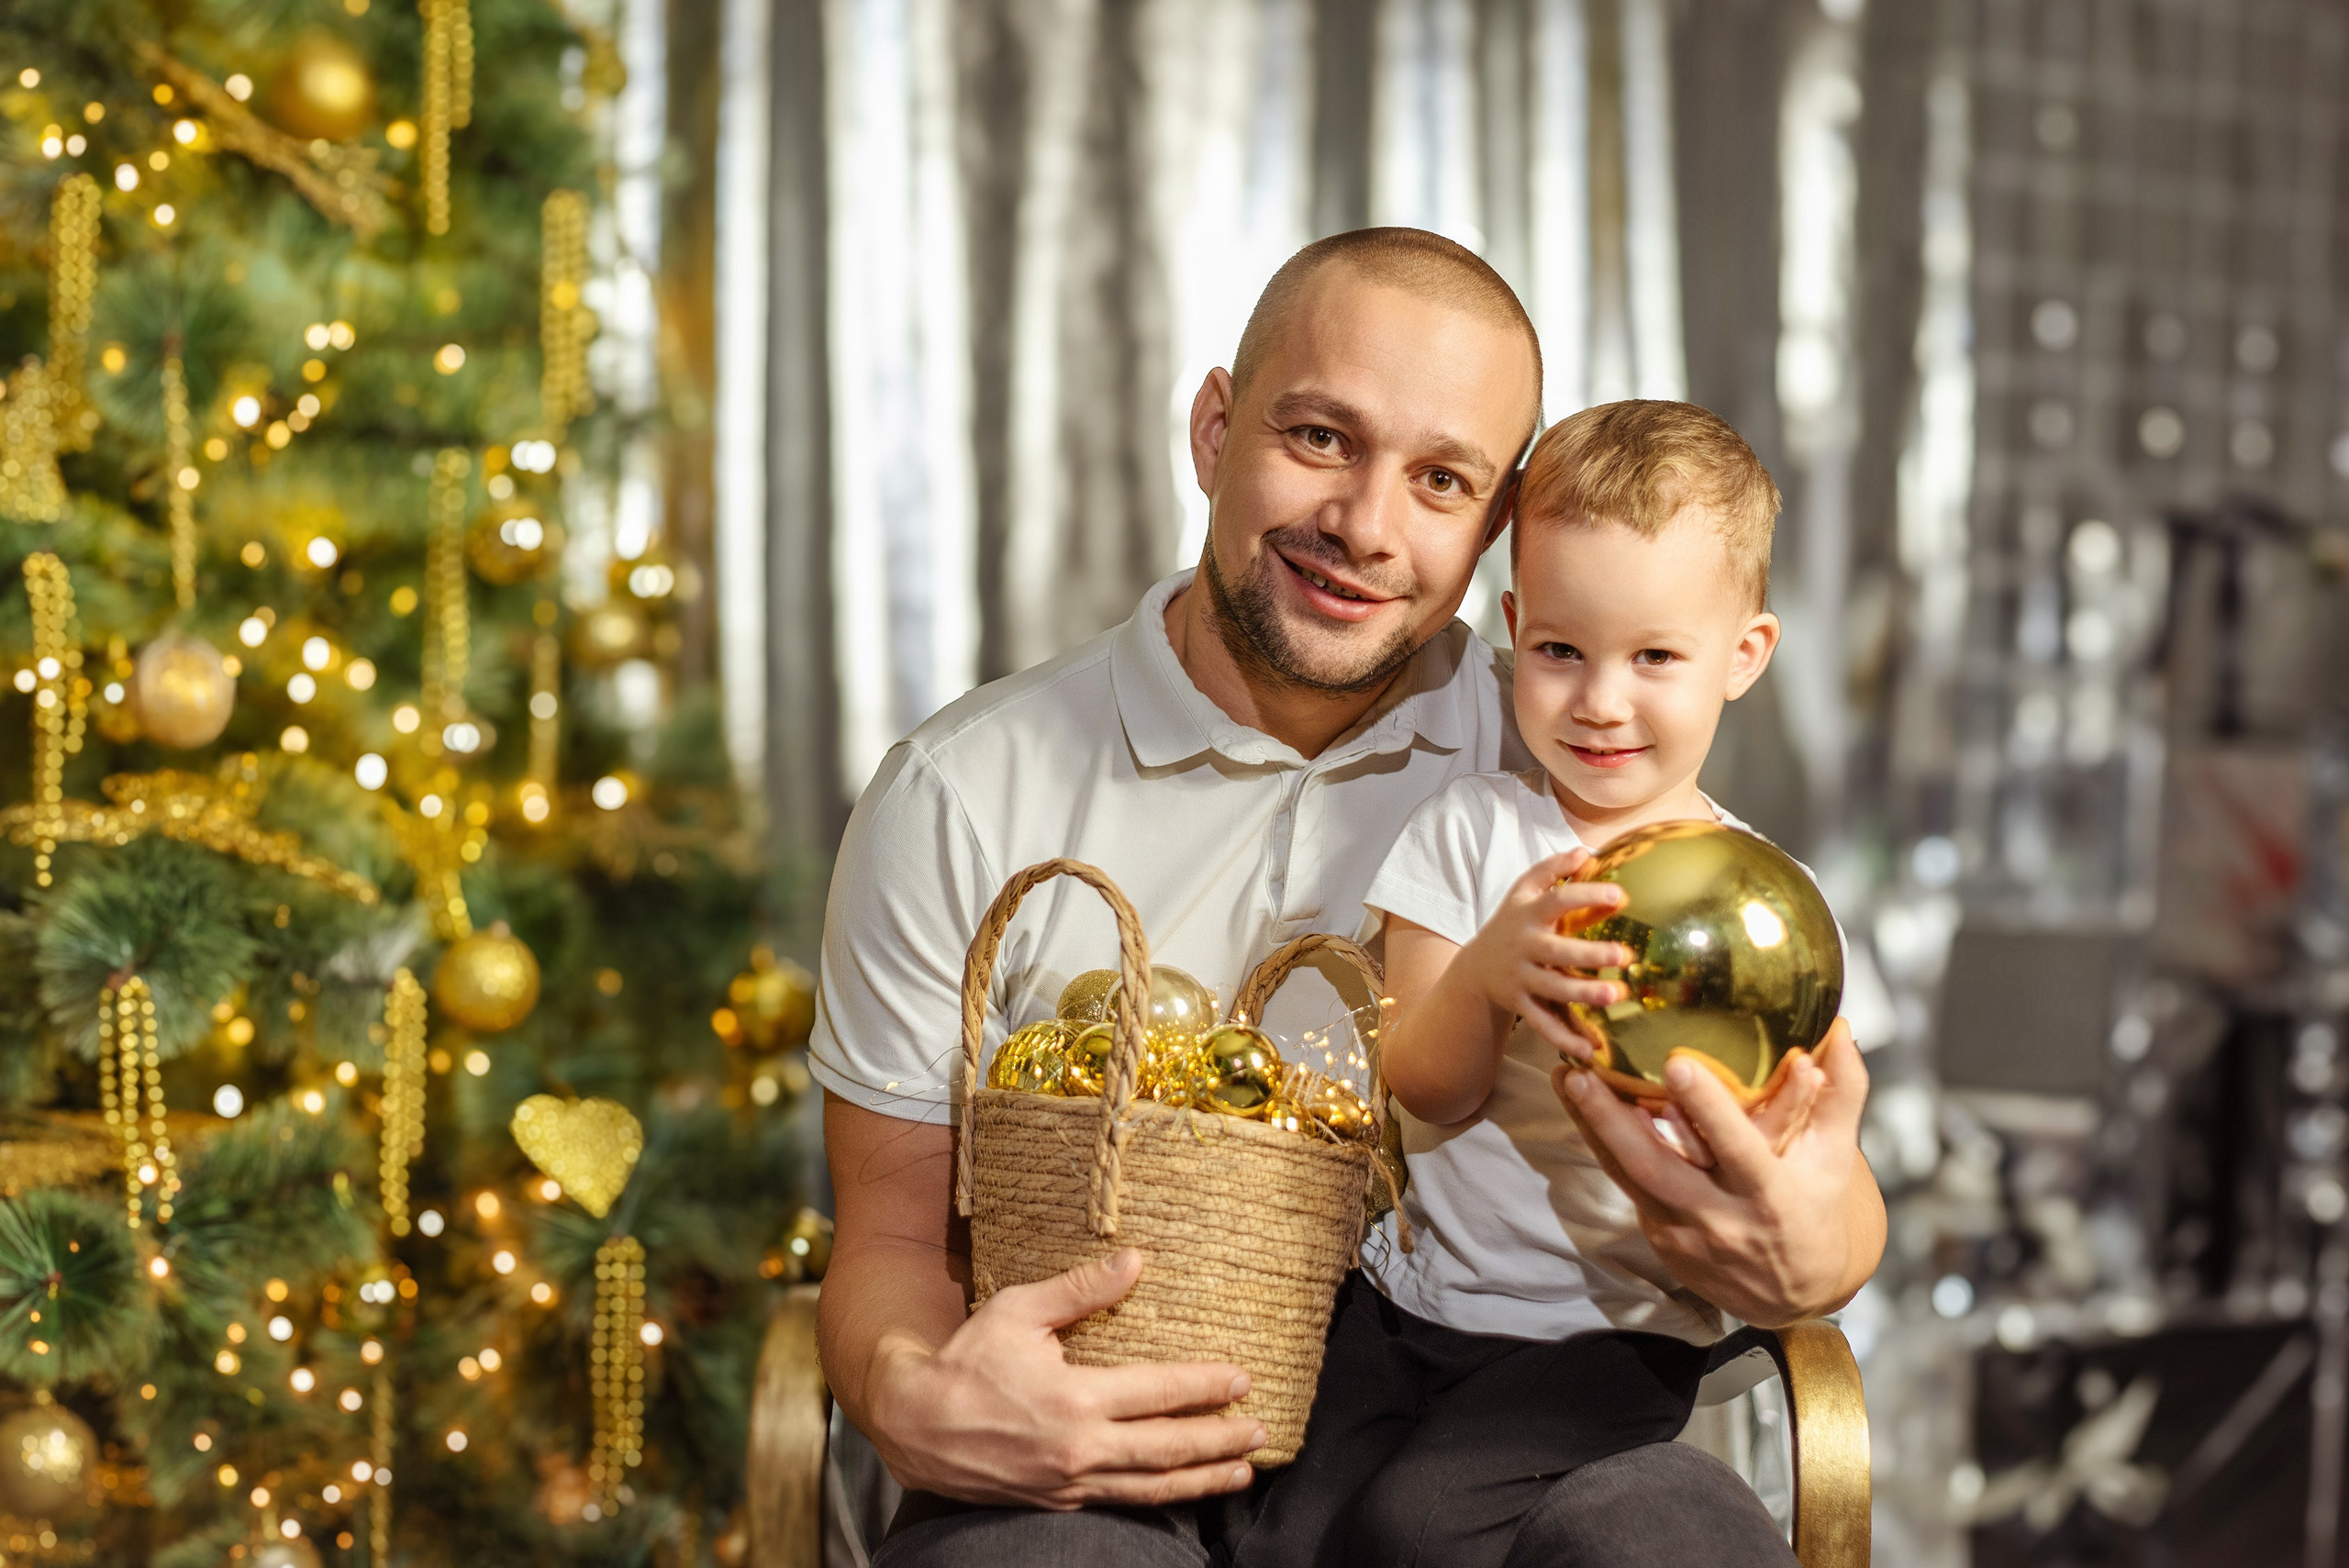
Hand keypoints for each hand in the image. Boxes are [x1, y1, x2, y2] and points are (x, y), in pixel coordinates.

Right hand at [864, 1249, 1263, 1508]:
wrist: (914, 1425)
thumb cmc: (965, 1362)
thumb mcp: (1019, 1311)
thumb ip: (1081, 1290)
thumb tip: (1135, 1261)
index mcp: (1076, 1398)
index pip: (1160, 1392)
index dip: (1206, 1386)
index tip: (1242, 1378)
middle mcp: (1081, 1447)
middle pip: (1169, 1447)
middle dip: (1221, 1439)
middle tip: (1261, 1429)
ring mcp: (1071, 1481)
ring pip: (1153, 1487)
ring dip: (1203, 1479)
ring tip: (1242, 1472)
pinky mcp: (1059, 1500)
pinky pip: (1122, 1503)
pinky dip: (1161, 1499)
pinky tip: (1183, 1492)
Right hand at [1456, 849, 1632, 1059]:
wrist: (1474, 968)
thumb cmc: (1512, 923)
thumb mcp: (1522, 892)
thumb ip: (1551, 870)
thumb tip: (1586, 851)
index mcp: (1527, 914)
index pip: (1557, 900)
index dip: (1586, 895)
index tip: (1620, 895)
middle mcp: (1523, 946)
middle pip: (1556, 950)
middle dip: (1588, 954)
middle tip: (1622, 955)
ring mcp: (1520, 978)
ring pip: (1552, 989)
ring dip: (1583, 994)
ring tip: (1615, 995)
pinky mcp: (1520, 1005)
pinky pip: (1543, 1024)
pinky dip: (1564, 1038)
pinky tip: (1590, 1049)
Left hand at [1552, 1020, 1881, 1325]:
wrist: (1795, 1295)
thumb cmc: (1815, 1207)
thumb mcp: (1835, 1156)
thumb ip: (1842, 1092)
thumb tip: (1842, 1027)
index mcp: (1770, 1196)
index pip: (1737, 1150)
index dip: (1709, 1110)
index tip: (1677, 1063)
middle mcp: (1721, 1218)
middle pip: (1655, 1168)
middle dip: (1611, 1120)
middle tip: (1580, 1072)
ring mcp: (1683, 1232)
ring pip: (1626, 1176)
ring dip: (1591, 1126)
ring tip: (1564, 1078)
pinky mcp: (1659, 1237)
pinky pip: (1627, 1186)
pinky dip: (1605, 1147)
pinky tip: (1583, 1108)